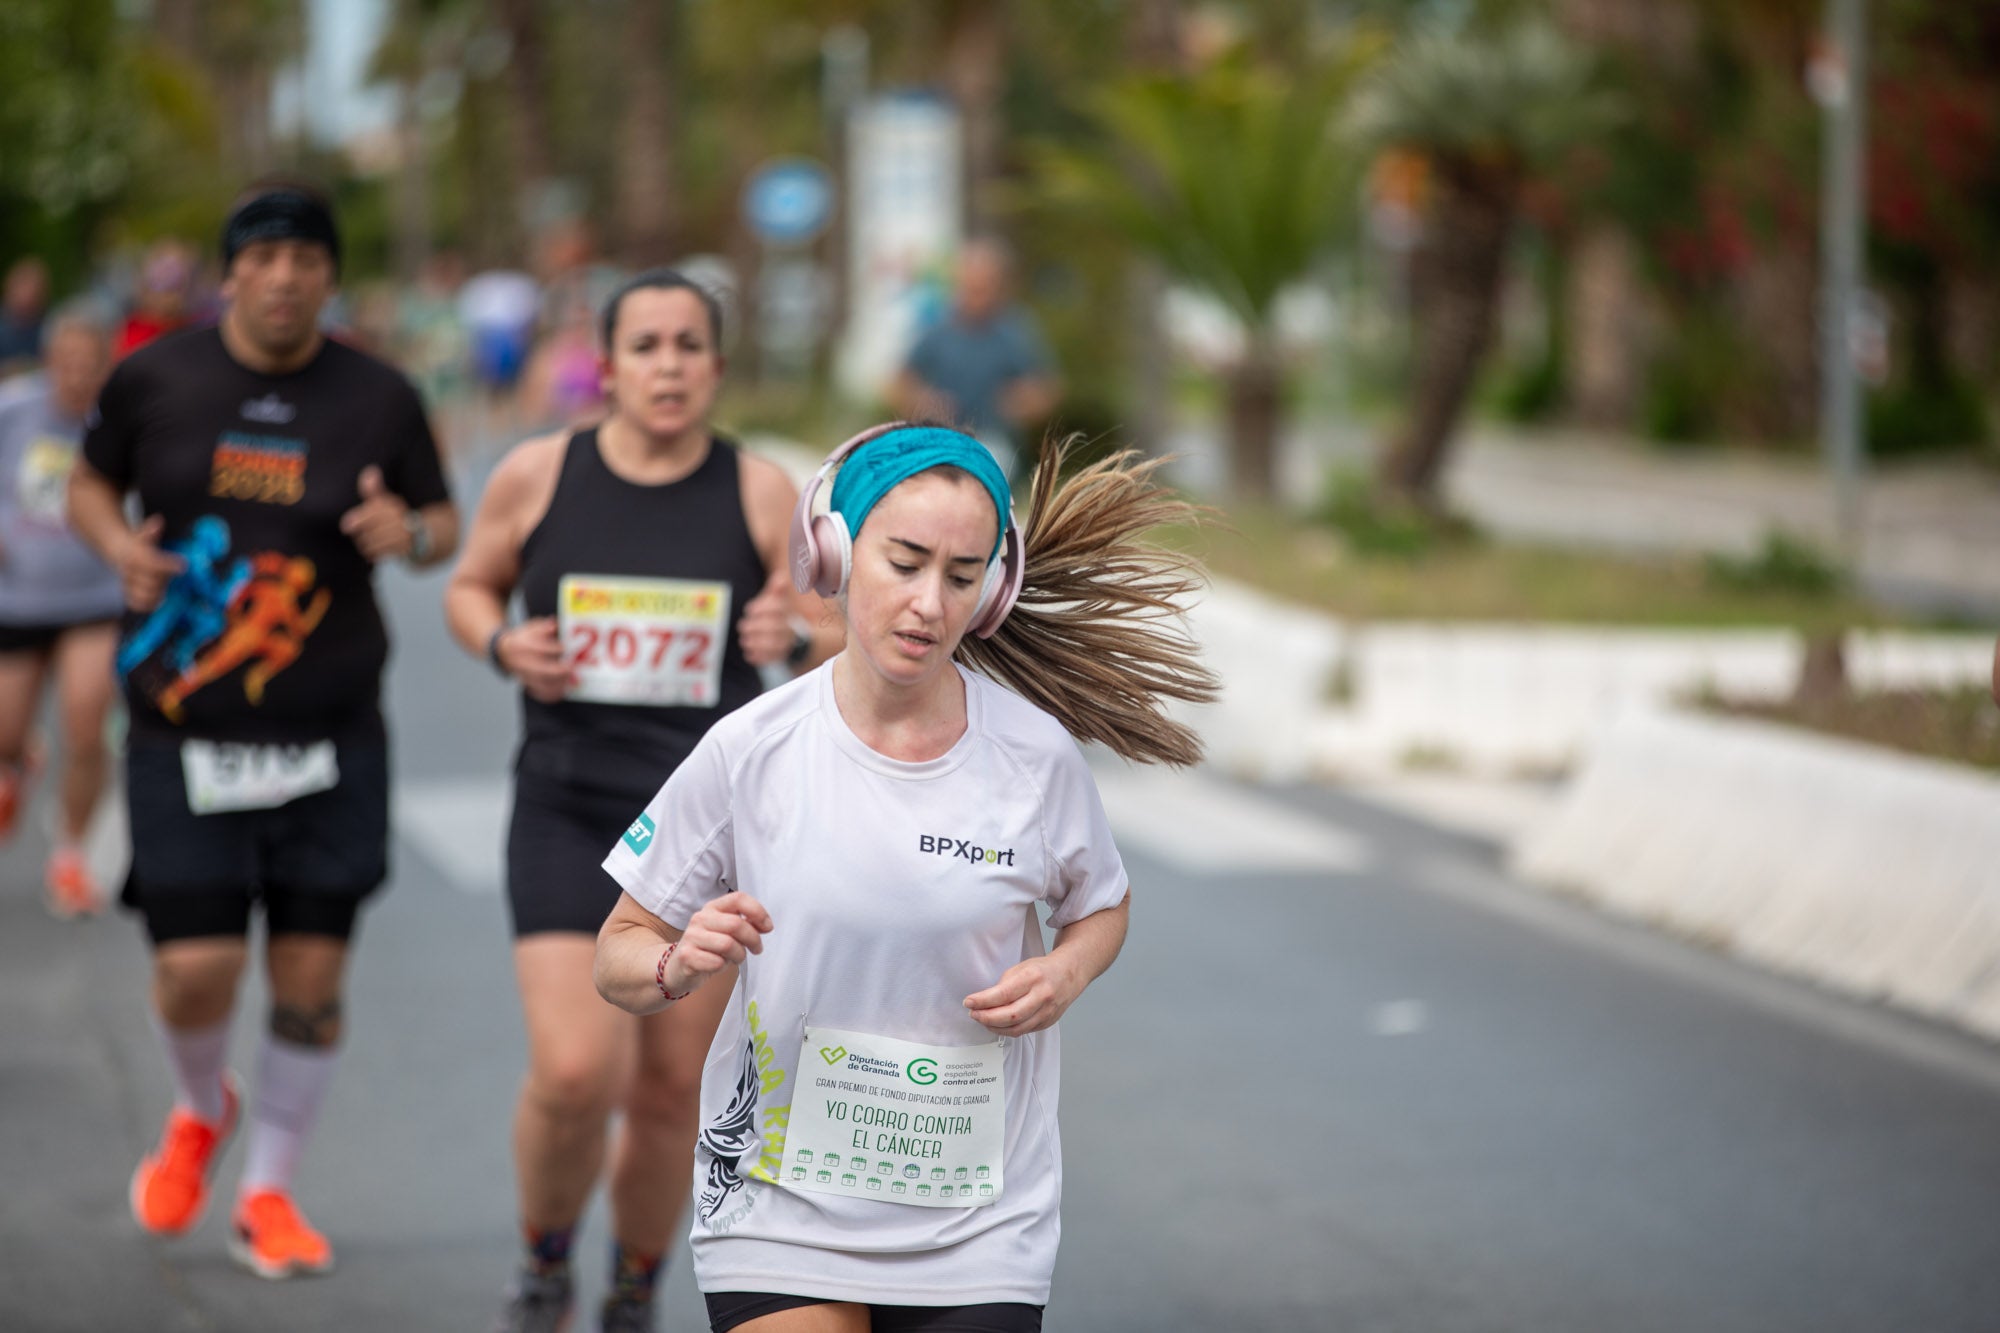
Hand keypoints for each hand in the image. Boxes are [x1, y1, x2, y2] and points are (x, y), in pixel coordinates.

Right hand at [116, 515, 184, 611]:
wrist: (120, 552)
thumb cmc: (139, 544)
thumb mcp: (144, 534)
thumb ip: (152, 530)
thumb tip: (158, 520)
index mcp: (134, 556)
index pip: (151, 563)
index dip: (168, 565)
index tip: (183, 566)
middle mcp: (129, 572)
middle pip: (150, 582)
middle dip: (164, 580)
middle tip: (173, 576)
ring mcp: (128, 584)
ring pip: (143, 595)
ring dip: (157, 594)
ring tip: (165, 588)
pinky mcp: (129, 594)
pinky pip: (138, 604)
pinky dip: (149, 604)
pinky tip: (158, 598)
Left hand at [339, 465, 411, 561]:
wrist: (421, 535)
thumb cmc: (395, 516)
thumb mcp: (386, 501)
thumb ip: (374, 490)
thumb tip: (371, 470)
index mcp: (395, 506)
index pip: (373, 512)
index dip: (358, 520)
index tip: (346, 526)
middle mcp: (400, 521)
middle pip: (371, 530)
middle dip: (360, 534)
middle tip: (357, 534)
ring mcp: (404, 536)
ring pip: (374, 542)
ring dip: (365, 544)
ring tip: (364, 542)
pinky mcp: (404, 550)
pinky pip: (381, 552)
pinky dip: (372, 553)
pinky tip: (370, 551)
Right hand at [493, 617, 571, 701]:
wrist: (503, 652)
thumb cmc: (522, 640)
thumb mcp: (530, 628)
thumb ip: (544, 626)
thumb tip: (554, 625)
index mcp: (521, 646)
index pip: (536, 648)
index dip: (552, 648)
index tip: (564, 648)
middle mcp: (521, 662)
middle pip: (539, 670)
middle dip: (557, 670)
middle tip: (571, 668)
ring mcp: (524, 675)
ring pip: (540, 684)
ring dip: (556, 684)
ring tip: (570, 680)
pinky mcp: (527, 684)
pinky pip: (538, 693)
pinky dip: (550, 694)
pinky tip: (561, 691)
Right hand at [670, 891, 773, 991]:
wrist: (677, 968)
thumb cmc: (708, 949)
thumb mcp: (726, 932)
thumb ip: (745, 924)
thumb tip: (765, 925)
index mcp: (713, 908)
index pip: (738, 898)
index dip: (758, 912)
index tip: (767, 927)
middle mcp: (700, 918)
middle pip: (736, 924)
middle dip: (753, 939)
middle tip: (756, 949)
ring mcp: (692, 936)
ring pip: (728, 944)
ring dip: (739, 955)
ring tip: (736, 958)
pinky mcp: (687, 956)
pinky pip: (716, 962)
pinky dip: (723, 967)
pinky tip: (718, 965)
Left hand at [736, 568, 797, 667]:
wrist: (798, 641)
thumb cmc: (782, 617)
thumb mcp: (780, 602)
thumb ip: (776, 591)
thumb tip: (780, 575)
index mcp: (788, 612)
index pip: (778, 608)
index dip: (763, 607)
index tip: (749, 609)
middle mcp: (789, 628)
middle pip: (775, 627)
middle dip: (756, 627)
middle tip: (742, 627)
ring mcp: (788, 644)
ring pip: (774, 644)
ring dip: (757, 643)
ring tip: (744, 641)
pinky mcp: (783, 657)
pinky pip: (773, 659)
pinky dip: (760, 657)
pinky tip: (748, 654)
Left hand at [965, 954, 1083, 1036]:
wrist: (1069, 974)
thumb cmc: (1042, 970)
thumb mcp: (1021, 968)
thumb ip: (1004, 985)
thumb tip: (985, 1003)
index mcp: (1033, 977)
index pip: (1003, 994)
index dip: (983, 1001)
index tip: (968, 1002)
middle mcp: (1042, 996)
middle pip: (1010, 1015)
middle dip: (986, 1018)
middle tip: (973, 1014)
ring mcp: (1047, 1012)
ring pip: (1017, 1028)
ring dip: (995, 1027)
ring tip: (982, 1020)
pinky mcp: (1047, 1022)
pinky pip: (1023, 1031)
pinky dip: (1007, 1030)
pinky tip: (997, 1025)